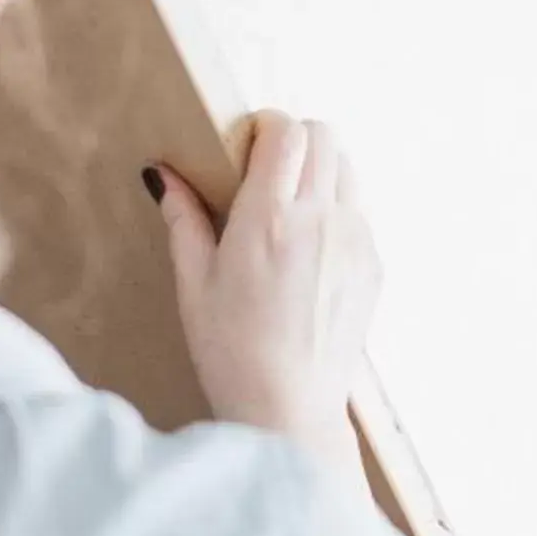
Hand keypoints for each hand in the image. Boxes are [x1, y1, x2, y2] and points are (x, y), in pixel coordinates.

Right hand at [148, 114, 379, 473]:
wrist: (289, 410)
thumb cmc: (231, 351)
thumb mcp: (194, 283)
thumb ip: (184, 219)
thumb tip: (164, 174)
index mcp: (269, 219)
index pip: (286, 132)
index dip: (265, 126)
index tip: (246, 145)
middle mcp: (320, 220)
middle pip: (323, 136)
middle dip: (293, 140)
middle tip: (265, 171)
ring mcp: (355, 241)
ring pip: (347, 167)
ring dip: (319, 169)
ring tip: (289, 207)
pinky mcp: (373, 265)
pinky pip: (359, 210)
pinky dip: (336, 208)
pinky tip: (309, 248)